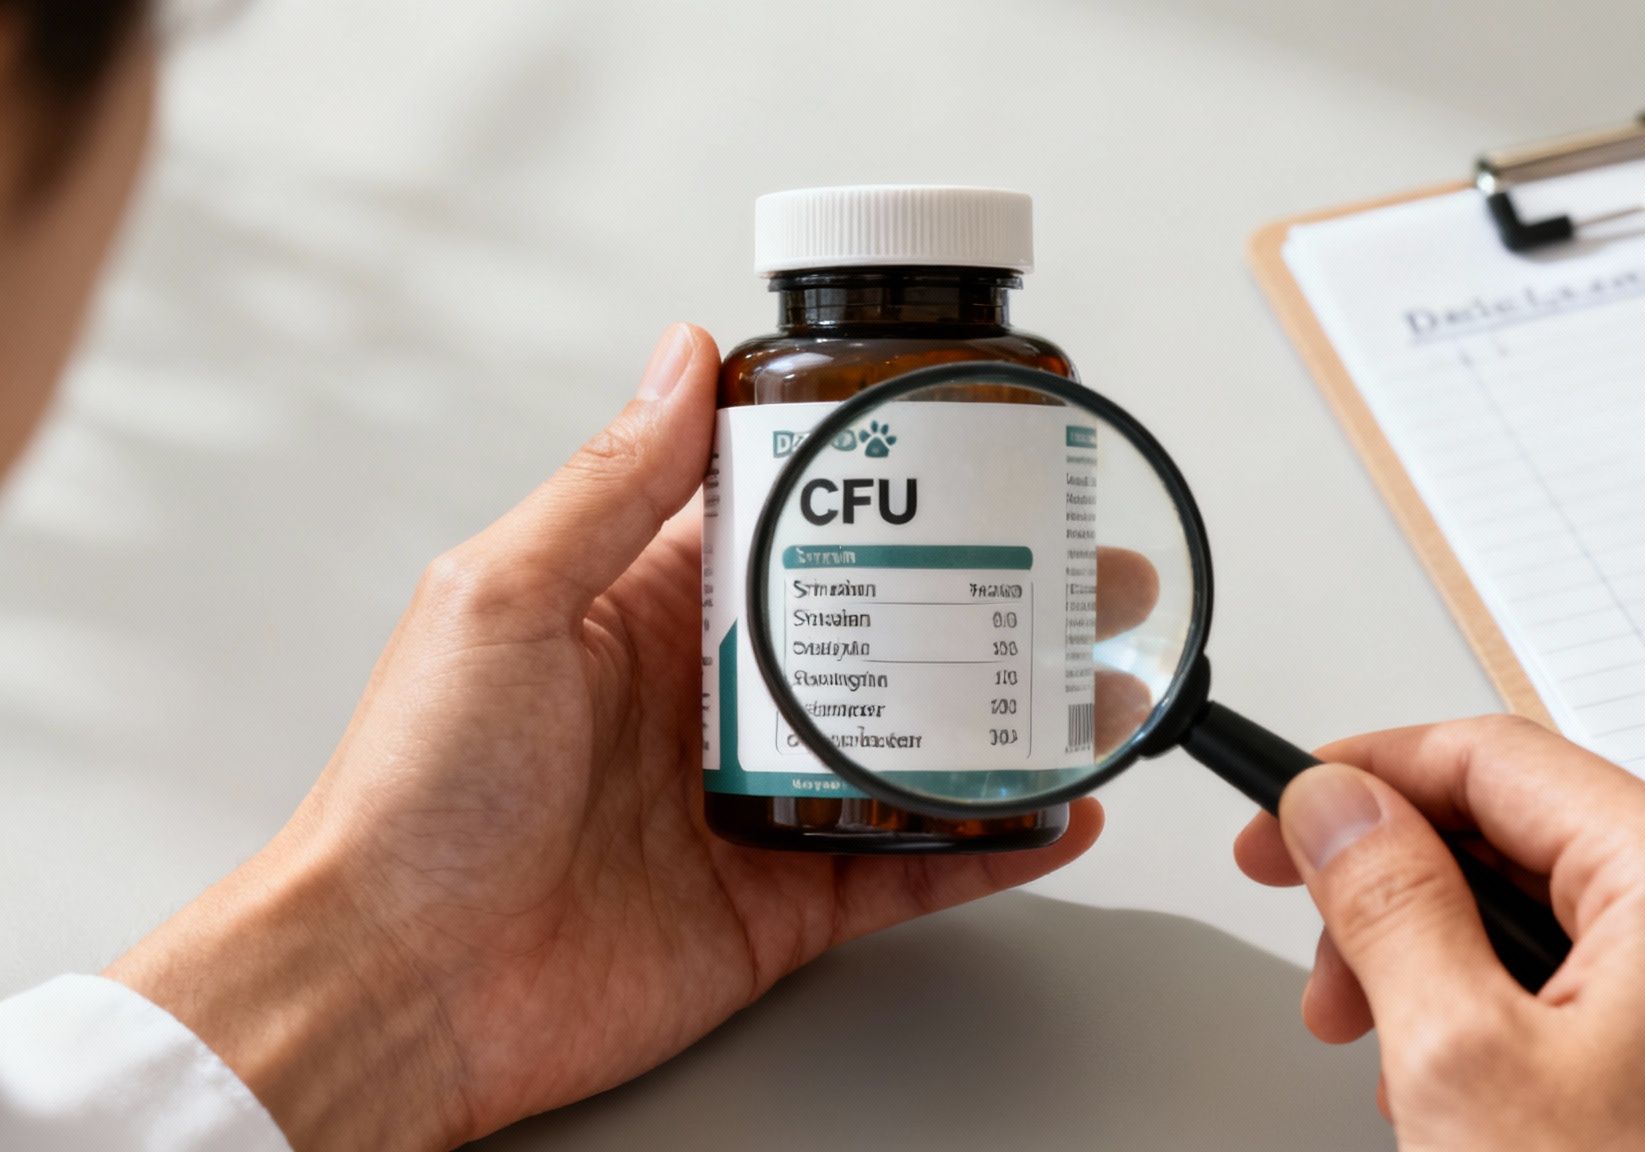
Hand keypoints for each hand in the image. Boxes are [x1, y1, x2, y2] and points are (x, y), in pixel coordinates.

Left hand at [105, 325, 1103, 1150]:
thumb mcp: (504, 600)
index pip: (789, 525)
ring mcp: (754, 803)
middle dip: (987, 596)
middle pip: (881, 632)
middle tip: (1076, 564)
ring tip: (1094, 680)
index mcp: (647, 613)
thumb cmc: (415, 799)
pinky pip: (907, 867)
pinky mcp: (779, 903)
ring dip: (1007, 716)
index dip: (880, 485)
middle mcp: (712, 702)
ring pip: (910, 745)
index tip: (966, 446)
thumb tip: (678, 357)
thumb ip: (608, 484)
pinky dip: (986, 843)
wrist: (399, 984)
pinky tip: (1049, 813)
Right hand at [1234, 716, 1644, 1150]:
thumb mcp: (1458, 1062)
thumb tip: (1336, 806)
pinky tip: (1467, 1084)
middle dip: (1404, 893)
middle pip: (1534, 837)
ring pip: (1569, 914)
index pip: (1497, 759)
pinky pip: (1620, 981)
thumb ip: (1385, 900)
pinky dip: (1524, 1009)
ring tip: (1390, 1056)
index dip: (1367, 777)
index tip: (1285, 815)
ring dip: (1452, 962)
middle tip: (1322, 967)